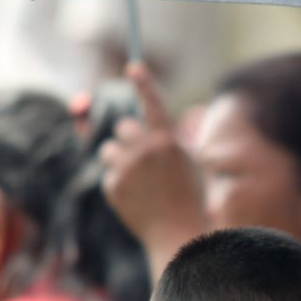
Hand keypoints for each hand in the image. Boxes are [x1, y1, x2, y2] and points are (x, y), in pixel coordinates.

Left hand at [97, 64, 207, 277]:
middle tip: (142, 158)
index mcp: (169, 141)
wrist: (179, 234)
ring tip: (139, 180)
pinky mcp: (114, 186)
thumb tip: (183, 113)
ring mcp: (127, 168)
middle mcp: (146, 150)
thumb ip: (179, 137)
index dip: (143, 82)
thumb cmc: (190, 199)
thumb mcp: (192, 163)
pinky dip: (118, 183)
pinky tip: (136, 198)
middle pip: (123, 127)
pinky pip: (108, 174)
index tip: (134, 66)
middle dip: (129, 138)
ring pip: (109, 149)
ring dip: (119, 159)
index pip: (153, 102)